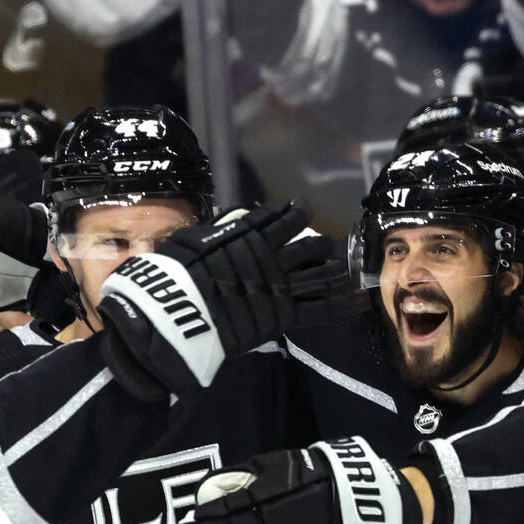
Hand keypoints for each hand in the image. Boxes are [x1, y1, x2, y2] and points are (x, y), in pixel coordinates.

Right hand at [97, 200, 352, 399]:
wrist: (178, 311)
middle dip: (320, 246)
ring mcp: (281, 285)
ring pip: (322, 274)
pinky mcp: (284, 314)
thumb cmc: (177, 273)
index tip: (303, 209)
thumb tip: (230, 223)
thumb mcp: (191, 240)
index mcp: (251, 234)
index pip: (284, 217)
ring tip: (339, 273)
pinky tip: (346, 301)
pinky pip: (318, 309)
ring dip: (333, 272)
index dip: (298, 211)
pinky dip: (335, 305)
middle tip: (324, 249)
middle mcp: (272, 257)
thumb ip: (216, 231)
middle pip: (310, 246)